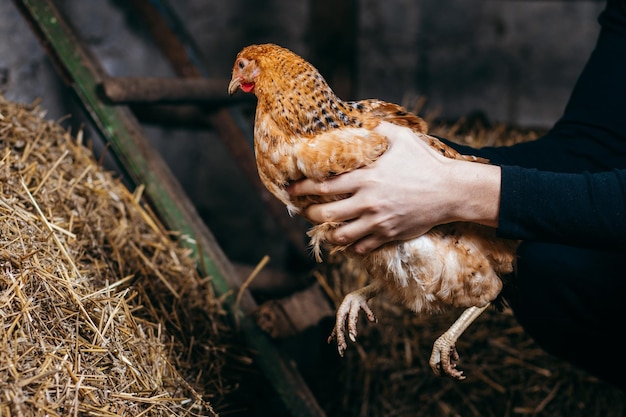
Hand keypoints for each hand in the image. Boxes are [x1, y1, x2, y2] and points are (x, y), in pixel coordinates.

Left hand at [288, 122, 500, 253]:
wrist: (451, 191)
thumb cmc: (426, 162)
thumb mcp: (401, 138)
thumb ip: (377, 130)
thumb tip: (361, 121)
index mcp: (366, 177)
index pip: (323, 186)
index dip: (302, 189)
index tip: (291, 190)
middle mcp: (367, 202)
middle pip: (325, 213)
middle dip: (309, 213)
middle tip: (303, 211)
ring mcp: (378, 221)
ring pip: (341, 235)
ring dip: (327, 233)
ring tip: (323, 229)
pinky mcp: (389, 234)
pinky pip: (362, 247)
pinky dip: (351, 245)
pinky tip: (348, 239)